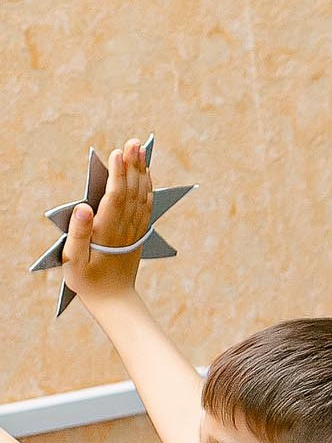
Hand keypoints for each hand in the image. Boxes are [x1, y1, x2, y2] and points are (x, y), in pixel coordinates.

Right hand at [62, 136, 154, 305]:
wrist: (114, 300)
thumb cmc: (87, 281)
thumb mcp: (73, 260)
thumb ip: (78, 232)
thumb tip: (84, 206)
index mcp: (108, 231)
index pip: (116, 196)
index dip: (118, 174)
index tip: (118, 153)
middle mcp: (126, 228)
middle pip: (133, 191)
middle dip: (133, 165)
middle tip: (134, 142)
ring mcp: (135, 230)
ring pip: (142, 196)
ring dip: (142, 172)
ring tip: (141, 150)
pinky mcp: (139, 233)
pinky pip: (146, 206)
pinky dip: (147, 187)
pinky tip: (147, 174)